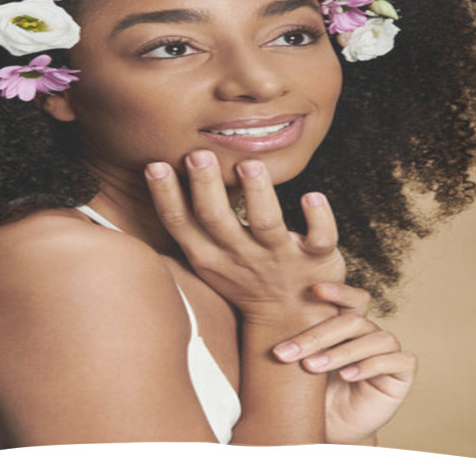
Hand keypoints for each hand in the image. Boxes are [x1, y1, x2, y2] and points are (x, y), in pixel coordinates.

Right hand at [144, 150, 345, 321]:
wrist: (292, 321)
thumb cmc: (246, 278)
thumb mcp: (208, 259)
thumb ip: (191, 224)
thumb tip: (160, 173)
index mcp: (210, 256)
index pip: (181, 224)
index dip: (166, 196)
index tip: (155, 165)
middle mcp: (242, 255)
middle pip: (217, 219)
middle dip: (206, 186)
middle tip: (198, 154)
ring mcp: (280, 258)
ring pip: (266, 224)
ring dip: (257, 193)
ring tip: (249, 164)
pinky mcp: (316, 259)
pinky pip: (320, 238)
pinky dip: (319, 217)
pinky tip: (313, 195)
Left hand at [272, 283, 416, 444]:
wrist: (332, 429)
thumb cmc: (314, 393)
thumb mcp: (300, 365)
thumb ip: (295, 342)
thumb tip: (263, 319)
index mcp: (347, 324)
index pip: (350, 299)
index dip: (337, 291)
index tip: (313, 289)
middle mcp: (369, 332)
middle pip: (352, 321)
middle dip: (316, 336)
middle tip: (287, 352)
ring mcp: (388, 350)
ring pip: (372, 338)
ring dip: (339, 352)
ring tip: (311, 367)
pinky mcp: (402, 371)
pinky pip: (395, 359)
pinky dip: (369, 365)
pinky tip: (347, 376)